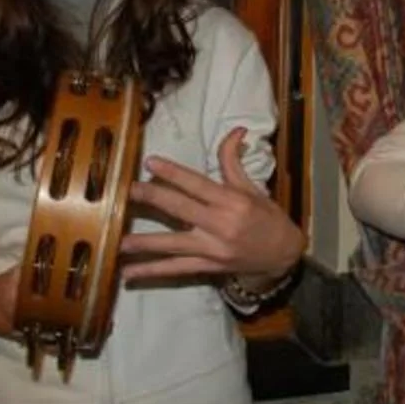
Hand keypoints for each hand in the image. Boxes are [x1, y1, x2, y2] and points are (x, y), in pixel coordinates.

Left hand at [120, 127, 305, 280]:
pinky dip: (152, 271)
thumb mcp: (253, 187)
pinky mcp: (208, 266)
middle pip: (181, 209)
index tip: (150, 162)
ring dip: (146, 244)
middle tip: (130, 191)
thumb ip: (234, 161)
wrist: (284, 253)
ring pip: (174, 244)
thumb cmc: (268, 217)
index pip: (197, 184)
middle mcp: (221, 224)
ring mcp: (212, 249)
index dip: (173, 173)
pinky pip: (176, 269)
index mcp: (232, 201)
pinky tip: (128, 273)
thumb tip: (235, 130)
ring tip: (120, 242)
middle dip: (153, 199)